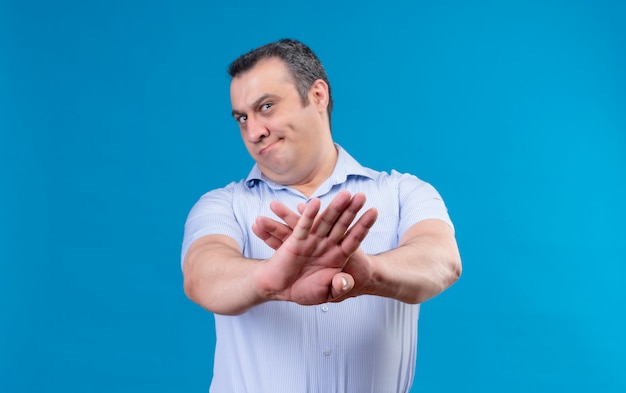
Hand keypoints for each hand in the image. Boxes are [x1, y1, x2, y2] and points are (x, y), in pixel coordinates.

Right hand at [252, 191, 377, 303]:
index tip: (374, 212)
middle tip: (361, 195)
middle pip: (341, 225)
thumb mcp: (325, 293)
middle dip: (351, 210)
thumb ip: (337, 288)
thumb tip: (345, 282)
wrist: (281, 290)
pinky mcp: (295, 241)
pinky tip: (316, 203)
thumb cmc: (305, 291)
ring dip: (335, 207)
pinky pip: (303, 226)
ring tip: (345, 193)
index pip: (353, 238)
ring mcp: (312, 241)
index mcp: (338, 256)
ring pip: (325, 221)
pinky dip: (309, 216)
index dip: (363, 226)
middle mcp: (327, 245)